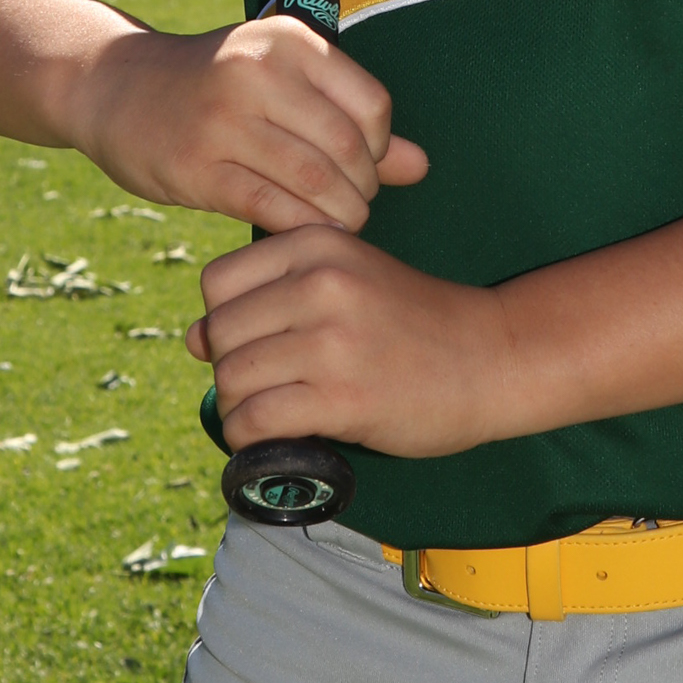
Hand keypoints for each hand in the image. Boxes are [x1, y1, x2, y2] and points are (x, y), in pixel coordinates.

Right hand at [66, 15, 427, 231]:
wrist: (118, 89)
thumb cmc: (218, 87)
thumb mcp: (284, 81)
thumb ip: (352, 120)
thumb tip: (420, 166)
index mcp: (288, 42)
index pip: (371, 105)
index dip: (381, 148)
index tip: (366, 166)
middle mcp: (256, 73)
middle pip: (347, 150)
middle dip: (363, 190)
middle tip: (354, 204)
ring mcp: (222, 121)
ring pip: (314, 184)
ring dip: (339, 215)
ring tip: (336, 222)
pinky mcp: (195, 168)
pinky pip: (272, 209)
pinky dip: (301, 229)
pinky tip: (303, 233)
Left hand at [187, 225, 509, 458]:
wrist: (492, 357)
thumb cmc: (414, 323)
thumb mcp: (349, 278)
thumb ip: (274, 294)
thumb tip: (191, 339)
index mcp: (318, 243)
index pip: (217, 283)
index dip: (224, 320)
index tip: (259, 343)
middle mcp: (320, 283)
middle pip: (218, 333)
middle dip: (229, 369)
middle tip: (267, 387)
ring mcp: (331, 340)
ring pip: (232, 379)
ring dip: (240, 408)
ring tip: (273, 413)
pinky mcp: (342, 396)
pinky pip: (255, 420)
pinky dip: (250, 438)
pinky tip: (277, 438)